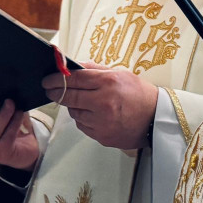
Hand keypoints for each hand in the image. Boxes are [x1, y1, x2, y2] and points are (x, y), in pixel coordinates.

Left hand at [42, 62, 157, 149]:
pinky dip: (83, 119)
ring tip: (82, 101)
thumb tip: (73, 65)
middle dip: (56, 92)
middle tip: (49, 89)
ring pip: (74, 113)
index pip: (74, 79)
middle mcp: (103, 102)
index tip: (47, 79)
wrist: (155, 119)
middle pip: (69, 97)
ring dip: (73, 106)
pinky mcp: (102, 136)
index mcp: (108, 82)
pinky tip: (92, 114)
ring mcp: (102, 122)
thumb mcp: (120, 74)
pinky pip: (83, 126)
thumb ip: (95, 69)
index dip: (57, 78)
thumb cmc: (138, 93)